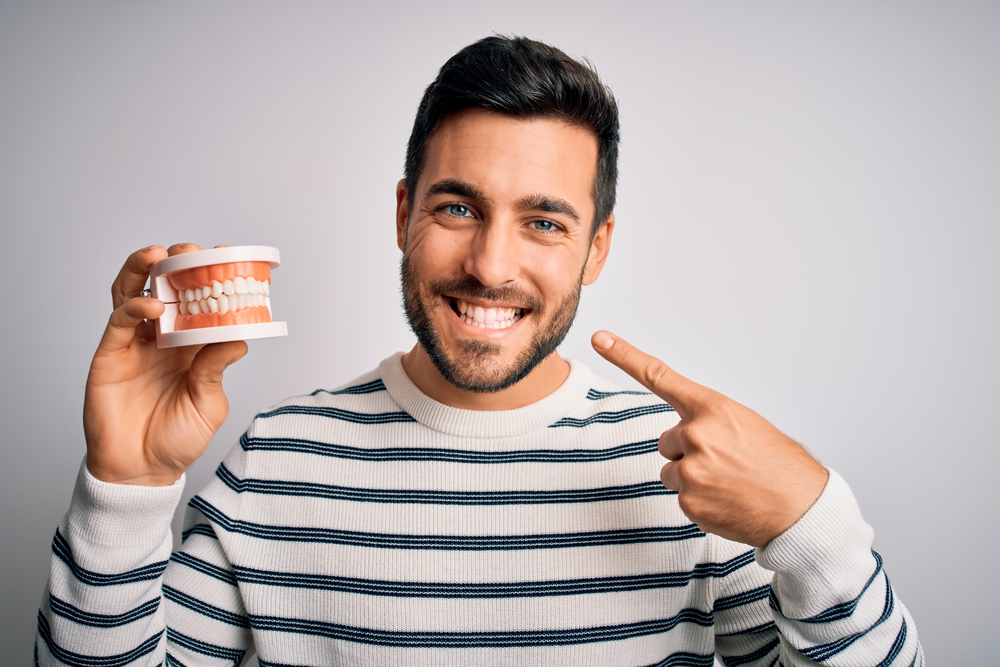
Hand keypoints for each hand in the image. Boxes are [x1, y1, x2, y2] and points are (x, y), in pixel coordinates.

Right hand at [83, 244, 247, 485]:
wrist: (142, 471)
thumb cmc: (177, 439)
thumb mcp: (208, 403)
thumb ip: (217, 369)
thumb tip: (240, 336)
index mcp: (192, 346)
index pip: (201, 302)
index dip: (211, 279)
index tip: (229, 256)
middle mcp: (162, 338)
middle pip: (165, 288)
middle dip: (177, 265)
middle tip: (190, 252)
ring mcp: (134, 344)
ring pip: (134, 292)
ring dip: (144, 270)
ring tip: (159, 255)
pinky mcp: (110, 355)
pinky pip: (119, 321)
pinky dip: (132, 307)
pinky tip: (149, 306)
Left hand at [592, 330, 827, 547]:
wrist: (802, 510)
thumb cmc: (778, 464)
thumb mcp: (745, 424)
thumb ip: (709, 421)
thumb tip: (684, 432)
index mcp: (712, 408)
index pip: (659, 376)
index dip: (625, 355)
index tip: (600, 338)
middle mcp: (696, 435)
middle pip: (667, 440)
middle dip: (689, 451)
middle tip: (726, 462)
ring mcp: (691, 470)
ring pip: (671, 470)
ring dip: (692, 477)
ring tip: (728, 482)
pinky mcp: (689, 502)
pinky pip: (681, 496)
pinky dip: (701, 501)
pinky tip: (728, 501)